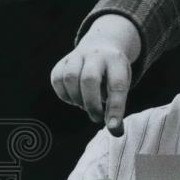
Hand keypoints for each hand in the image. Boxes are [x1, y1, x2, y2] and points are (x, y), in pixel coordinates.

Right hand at [50, 16, 140, 136]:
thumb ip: (117, 109)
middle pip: (89, 79)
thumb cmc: (114, 75)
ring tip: (85, 105)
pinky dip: (64, 95)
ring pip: (70, 78)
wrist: (102, 46)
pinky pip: (57, 80)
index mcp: (117, 62)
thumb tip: (116, 133)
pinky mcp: (62, 61)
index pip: (117, 86)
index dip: (115, 108)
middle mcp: (96, 55)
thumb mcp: (122, 87)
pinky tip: (75, 98)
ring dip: (76, 99)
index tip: (113, 127)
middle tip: (96, 118)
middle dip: (91, 104)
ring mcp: (77, 55)